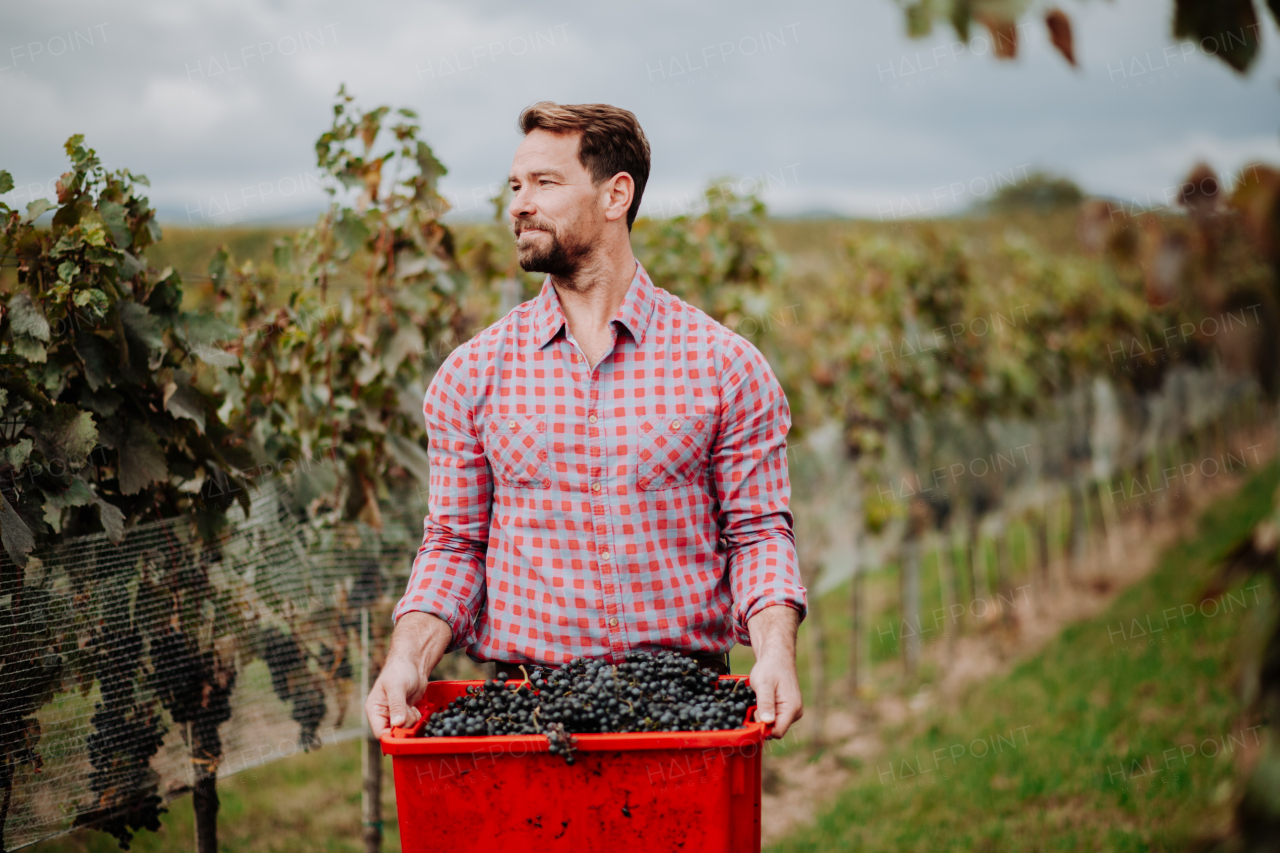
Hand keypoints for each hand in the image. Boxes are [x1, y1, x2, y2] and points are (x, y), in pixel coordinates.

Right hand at [365, 655, 428, 739]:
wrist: (413, 663)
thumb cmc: (399, 670)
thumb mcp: (397, 687)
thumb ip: (397, 705)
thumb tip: (397, 724)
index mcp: (374, 709)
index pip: (380, 732)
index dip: (392, 735)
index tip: (404, 730)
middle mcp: (383, 715)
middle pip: (394, 734)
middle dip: (404, 726)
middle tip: (409, 712)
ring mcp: (395, 715)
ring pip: (405, 729)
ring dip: (412, 721)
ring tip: (411, 706)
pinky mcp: (406, 713)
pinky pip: (412, 723)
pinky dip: (417, 718)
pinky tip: (415, 706)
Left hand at [746, 605, 802, 738]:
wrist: (777, 656)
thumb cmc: (770, 668)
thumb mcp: (763, 684)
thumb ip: (765, 703)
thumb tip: (767, 722)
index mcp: (792, 708)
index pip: (777, 732)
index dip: (762, 729)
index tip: (753, 716)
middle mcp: (795, 713)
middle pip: (775, 730)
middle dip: (761, 722)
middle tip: (753, 706)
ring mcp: (792, 711)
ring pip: (774, 724)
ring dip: (762, 717)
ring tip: (757, 701)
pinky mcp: (787, 709)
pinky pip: (774, 718)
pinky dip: (765, 712)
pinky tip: (761, 701)